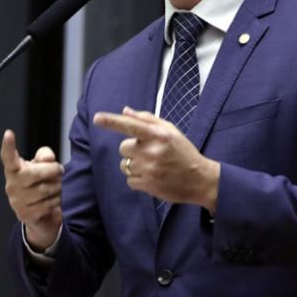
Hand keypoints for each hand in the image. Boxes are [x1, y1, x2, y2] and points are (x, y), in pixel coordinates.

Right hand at [1, 129, 62, 250]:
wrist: (39, 215)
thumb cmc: (39, 184)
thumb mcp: (41, 166)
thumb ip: (45, 156)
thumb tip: (48, 158)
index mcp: (13, 170)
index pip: (9, 157)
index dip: (8, 146)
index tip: (8, 134)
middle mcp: (12, 185)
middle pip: (36, 173)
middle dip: (53, 170)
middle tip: (59, 170)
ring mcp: (17, 202)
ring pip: (45, 190)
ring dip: (57, 187)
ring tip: (56, 186)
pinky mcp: (26, 215)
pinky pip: (48, 204)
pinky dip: (57, 201)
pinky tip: (53, 200)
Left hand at [93, 106, 219, 211]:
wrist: (199, 179)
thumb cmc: (183, 152)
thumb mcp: (171, 131)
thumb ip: (147, 119)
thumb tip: (125, 111)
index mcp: (158, 135)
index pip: (131, 126)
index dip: (112, 122)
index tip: (97, 118)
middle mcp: (153, 151)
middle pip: (123, 148)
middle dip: (132, 150)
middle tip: (150, 153)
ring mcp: (149, 169)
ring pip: (124, 165)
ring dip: (134, 165)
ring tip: (153, 166)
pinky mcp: (148, 185)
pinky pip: (129, 180)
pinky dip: (137, 179)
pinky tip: (152, 177)